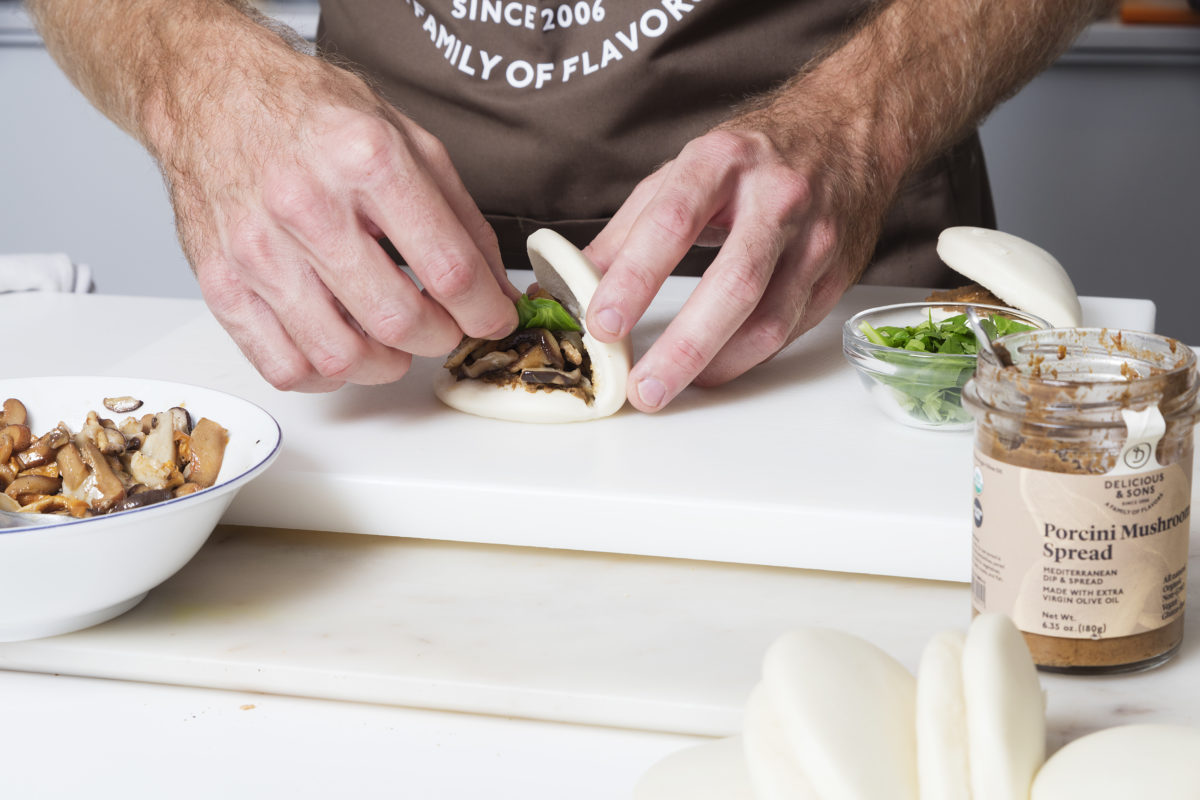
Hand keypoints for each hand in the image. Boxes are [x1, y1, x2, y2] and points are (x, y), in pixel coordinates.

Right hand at [160, 51, 517, 391]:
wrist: (214, 94)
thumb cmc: (311, 114)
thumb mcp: (408, 140)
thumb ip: (461, 219)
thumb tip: (495, 288)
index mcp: (367, 160)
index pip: (447, 267)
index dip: (484, 309)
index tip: (493, 317)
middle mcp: (308, 206)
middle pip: (399, 319)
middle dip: (440, 338)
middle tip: (445, 327)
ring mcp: (258, 249)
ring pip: (341, 356)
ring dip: (387, 364)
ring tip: (396, 342)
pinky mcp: (222, 283)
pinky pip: (283, 365)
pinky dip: (327, 375)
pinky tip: (341, 349)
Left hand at [584, 102, 891, 412]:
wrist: (851, 128)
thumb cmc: (755, 154)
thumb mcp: (685, 170)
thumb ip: (628, 230)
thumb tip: (569, 283)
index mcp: (723, 161)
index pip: (672, 224)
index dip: (635, 279)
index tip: (602, 323)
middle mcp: (777, 197)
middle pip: (732, 284)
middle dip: (683, 347)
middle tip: (642, 390)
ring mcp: (816, 237)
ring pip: (769, 319)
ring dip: (715, 365)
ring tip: (668, 388)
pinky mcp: (837, 273)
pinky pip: (789, 329)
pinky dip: (746, 357)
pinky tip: (712, 367)